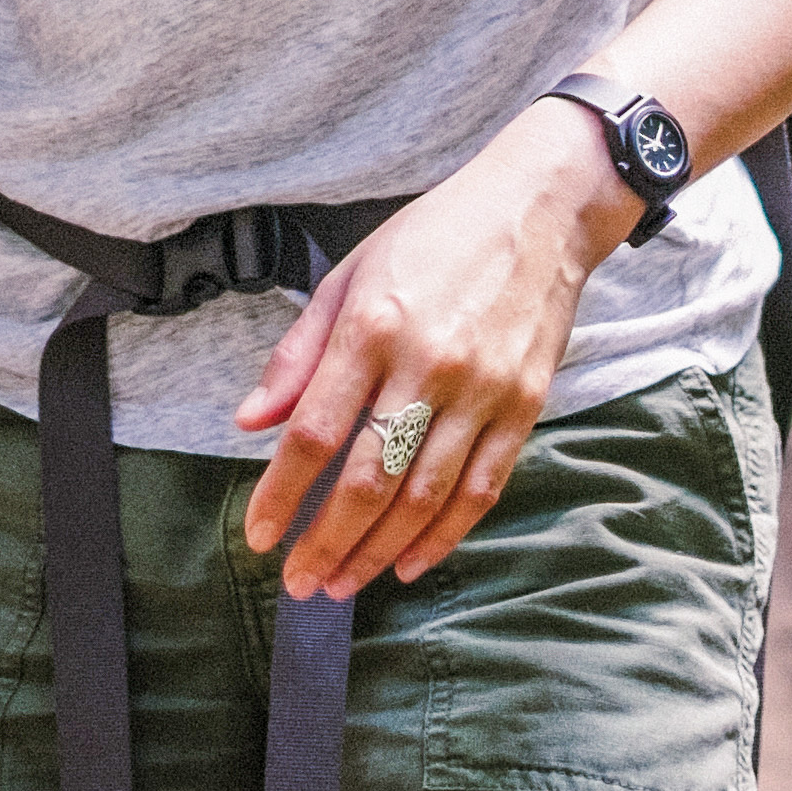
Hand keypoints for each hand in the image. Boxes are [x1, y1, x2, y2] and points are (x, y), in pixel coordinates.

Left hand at [236, 100, 642, 596]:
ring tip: (343, 583)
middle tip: (299, 583)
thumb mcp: (350, 273)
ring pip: (422, 496)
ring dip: (377, 550)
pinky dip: (443, 536)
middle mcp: (427, 363)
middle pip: (367, 479)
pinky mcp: (524, 405)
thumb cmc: (436, 235)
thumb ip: (297, 353)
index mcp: (372, 325)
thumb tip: (250, 421)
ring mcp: (482, 389)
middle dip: (326, 541)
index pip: (314, 432)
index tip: (259, 535)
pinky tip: (410, 562)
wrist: (540, 207)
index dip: (280, 494)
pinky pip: (480, 488)